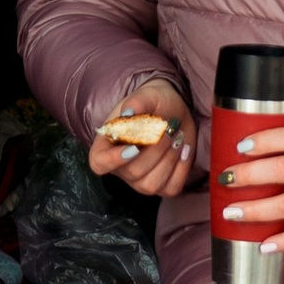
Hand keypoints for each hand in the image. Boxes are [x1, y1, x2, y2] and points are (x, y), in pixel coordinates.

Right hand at [87, 77, 196, 199]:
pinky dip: (182, 168)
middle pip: (133, 172)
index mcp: (107, 145)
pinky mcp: (162, 185)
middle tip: (168, 128)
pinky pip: (171, 188)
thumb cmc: (154, 104)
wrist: (174, 112)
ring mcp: (140, 181)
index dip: (113, 160)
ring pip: (151, 184)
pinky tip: (184, 149)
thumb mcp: (146, 96)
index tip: (134, 147)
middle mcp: (120, 168)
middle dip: (155, 149)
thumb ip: (136, 102)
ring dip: (169, 158)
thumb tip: (128, 113)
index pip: (99, 163)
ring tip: (177, 137)